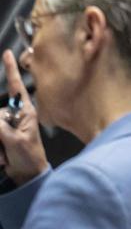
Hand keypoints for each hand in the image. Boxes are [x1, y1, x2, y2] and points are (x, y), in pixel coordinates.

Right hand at [0, 50, 47, 185]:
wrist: (28, 176)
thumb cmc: (29, 157)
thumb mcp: (16, 141)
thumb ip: (2, 128)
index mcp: (25, 112)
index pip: (16, 87)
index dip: (11, 70)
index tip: (8, 53)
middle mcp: (14, 116)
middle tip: (5, 151)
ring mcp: (7, 126)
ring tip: (5, 157)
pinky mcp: (1, 136)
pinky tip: (2, 159)